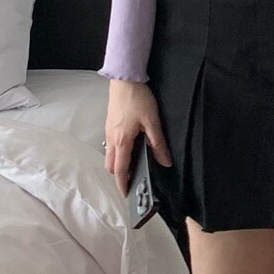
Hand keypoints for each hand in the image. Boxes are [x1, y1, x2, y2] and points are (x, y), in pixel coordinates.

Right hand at [104, 79, 171, 198]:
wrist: (124, 78)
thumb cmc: (138, 99)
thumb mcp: (152, 122)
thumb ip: (158, 144)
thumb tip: (165, 162)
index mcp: (122, 141)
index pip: (120, 169)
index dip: (123, 184)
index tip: (126, 195)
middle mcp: (111, 139)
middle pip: (111, 165)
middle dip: (119, 176)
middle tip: (132, 182)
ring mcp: (108, 131)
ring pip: (109, 155)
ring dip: (117, 165)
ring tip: (132, 167)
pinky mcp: (109, 124)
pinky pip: (110, 145)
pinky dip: (116, 154)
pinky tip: (129, 149)